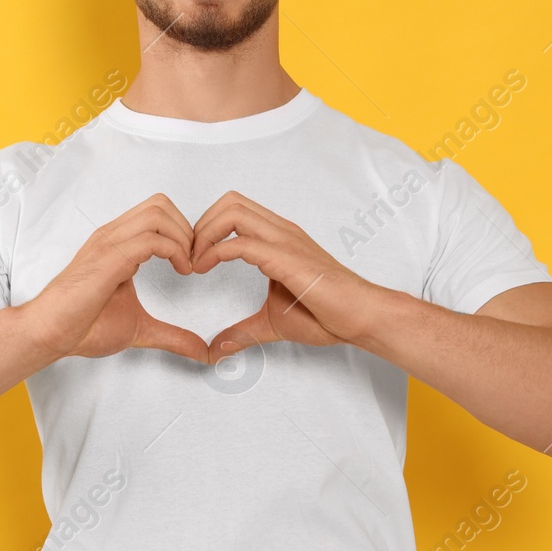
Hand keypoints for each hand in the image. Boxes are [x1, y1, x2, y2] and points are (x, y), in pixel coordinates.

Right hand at [23, 193, 207, 363]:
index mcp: (117, 243)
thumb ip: (172, 335)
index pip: (157, 212)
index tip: (192, 263)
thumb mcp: (139, 328)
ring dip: (182, 237)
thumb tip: (201, 352)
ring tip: (187, 266)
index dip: (182, 232)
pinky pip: (151, 239)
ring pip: (158, 213)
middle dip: (187, 229)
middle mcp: (112, 235)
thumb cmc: (83, 326)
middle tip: (193, 262)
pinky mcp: (109, 258)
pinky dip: (175, 251)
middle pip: (160, 204)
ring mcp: (109, 243)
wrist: (50, 332)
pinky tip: (180, 272)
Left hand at [188, 191, 387, 358]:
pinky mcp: (287, 258)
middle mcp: (280, 231)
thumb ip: (242, 331)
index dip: (206, 228)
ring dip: (204, 233)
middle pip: (229, 201)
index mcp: (278, 237)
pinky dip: (214, 252)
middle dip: (201, 225)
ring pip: (232, 211)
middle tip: (189, 258)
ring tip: (195, 263)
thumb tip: (217, 350)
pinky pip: (242, 243)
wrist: (361, 317)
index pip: (234, 209)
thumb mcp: (272, 322)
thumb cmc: (327, 314)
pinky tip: (204, 270)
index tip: (194, 259)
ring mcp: (285, 240)